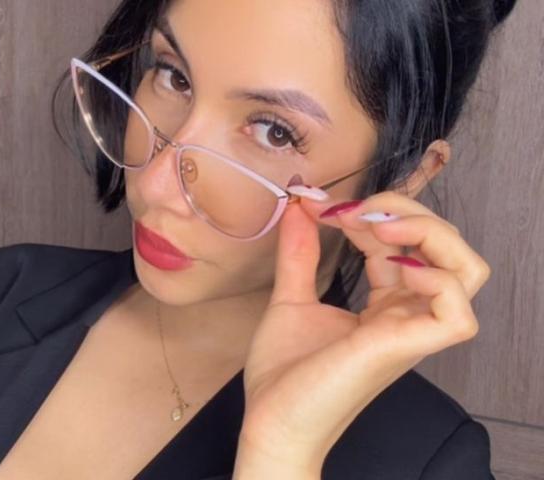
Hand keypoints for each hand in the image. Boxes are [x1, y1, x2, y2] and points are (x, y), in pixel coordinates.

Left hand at [235, 190, 491, 472]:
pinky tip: (394, 267)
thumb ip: (300, 254)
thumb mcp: (291, 299)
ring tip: (379, 228)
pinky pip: (455, 310)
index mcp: (386, 306)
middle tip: (358, 211)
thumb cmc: (285, 374)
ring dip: (428, 234)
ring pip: (466, 271)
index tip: (324, 206)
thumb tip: (299, 208)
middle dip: (407, 212)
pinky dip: (435, 278)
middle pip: (447, 248)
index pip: (405, 244)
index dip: (373, 214)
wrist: (272, 421)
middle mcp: (406, 315)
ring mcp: (410, 332)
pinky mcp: (405, 348)